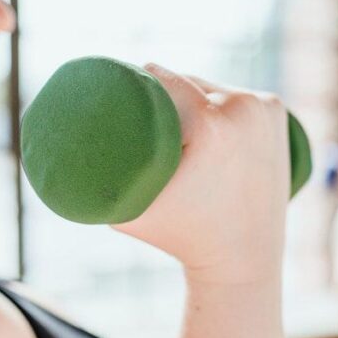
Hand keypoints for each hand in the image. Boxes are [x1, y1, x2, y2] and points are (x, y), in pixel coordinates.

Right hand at [111, 64, 290, 284]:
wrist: (242, 260)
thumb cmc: (180, 238)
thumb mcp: (129, 209)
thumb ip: (93, 181)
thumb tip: (58, 153)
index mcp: (211, 124)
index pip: (161, 77)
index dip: (136, 80)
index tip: (119, 90)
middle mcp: (244, 108)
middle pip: (188, 79)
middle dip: (165, 93)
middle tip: (145, 115)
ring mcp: (266, 108)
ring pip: (214, 85)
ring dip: (194, 96)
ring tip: (175, 120)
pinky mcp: (279, 113)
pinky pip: (239, 94)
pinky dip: (224, 101)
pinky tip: (211, 112)